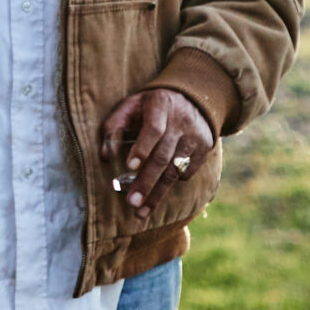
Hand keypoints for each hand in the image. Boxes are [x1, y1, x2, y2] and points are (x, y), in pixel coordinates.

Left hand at [98, 88, 213, 211]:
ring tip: (141, 211)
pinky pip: (186, 172)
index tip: (130, 167)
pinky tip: (158, 190)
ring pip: (175, 170)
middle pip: (163, 156)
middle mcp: (181, 122)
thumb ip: (114, 125)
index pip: (153, 130)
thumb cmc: (151, 106)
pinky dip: (171, 183)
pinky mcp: (204, 149)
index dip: (142, 148)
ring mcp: (195, 137)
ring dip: (157, 193)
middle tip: (132, 202)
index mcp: (160, 105)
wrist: (191, 99)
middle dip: (146, 182)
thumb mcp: (131, 105)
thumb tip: (106, 156)